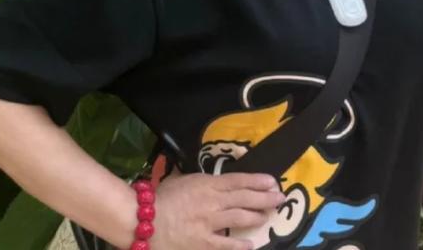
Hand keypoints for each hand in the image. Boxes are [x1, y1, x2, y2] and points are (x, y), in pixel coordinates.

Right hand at [150, 167, 285, 249]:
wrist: (143, 220)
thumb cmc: (160, 197)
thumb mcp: (181, 179)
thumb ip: (199, 180)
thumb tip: (208, 179)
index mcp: (207, 183)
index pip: (238, 180)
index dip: (257, 181)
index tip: (272, 181)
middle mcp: (213, 201)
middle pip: (245, 198)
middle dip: (265, 197)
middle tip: (279, 197)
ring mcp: (210, 223)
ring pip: (240, 218)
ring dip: (257, 216)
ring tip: (268, 215)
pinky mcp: (203, 243)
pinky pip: (226, 245)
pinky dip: (240, 245)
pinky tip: (252, 244)